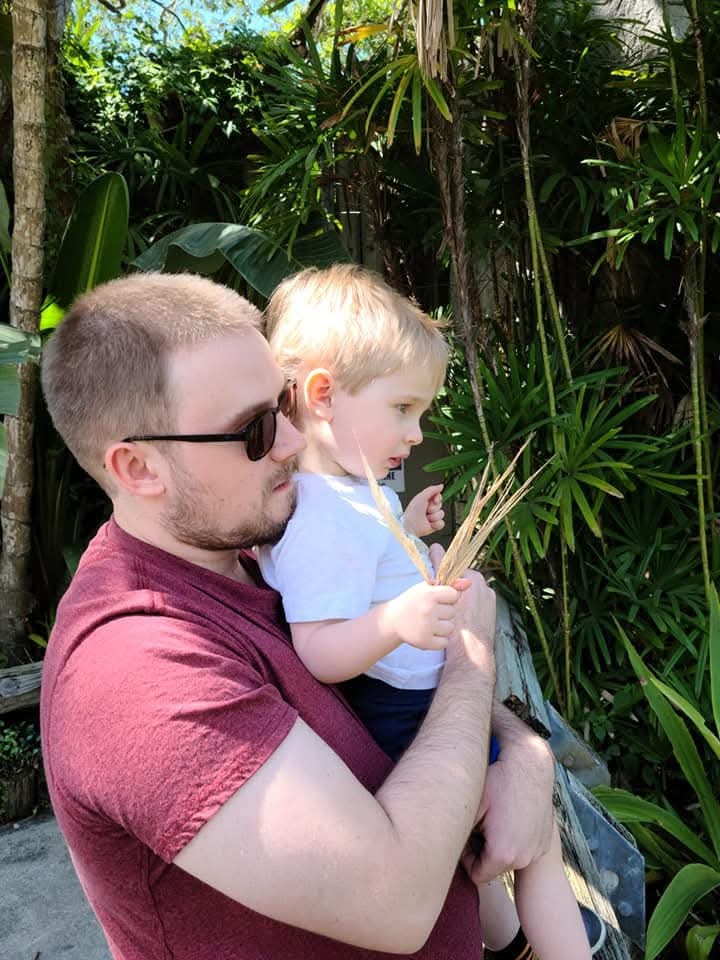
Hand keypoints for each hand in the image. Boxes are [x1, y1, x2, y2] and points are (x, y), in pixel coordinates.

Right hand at [379, 580, 461, 650]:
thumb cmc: (414, 601)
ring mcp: (426, 627)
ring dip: (442, 626)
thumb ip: (449, 585)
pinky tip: (428, 633)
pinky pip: (445, 642)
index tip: (437, 599)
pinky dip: (438, 640)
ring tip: (428, 622)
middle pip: (452, 612)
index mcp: (429, 594)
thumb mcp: (427, 588)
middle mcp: (428, 610)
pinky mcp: (424, 642)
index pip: (454, 595)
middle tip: (429, 612)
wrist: (393, 620)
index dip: (447, 597)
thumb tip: (468, 582)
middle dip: (444, 612)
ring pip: (450, 628)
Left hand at [403, 484, 444, 536]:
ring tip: (426, 518)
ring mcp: (432, 517)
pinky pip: (442, 523)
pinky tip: (430, 524)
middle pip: (440, 505)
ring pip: (441, 514)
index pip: (438, 497)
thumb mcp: (421, 497)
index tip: (434, 500)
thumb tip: (441, 486)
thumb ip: (431, 489)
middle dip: (433, 508)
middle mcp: (429, 509)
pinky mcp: (434, 526)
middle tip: (426, 510)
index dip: (437, 498)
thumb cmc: (412, 512)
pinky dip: (436, 524)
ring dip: (433, 516)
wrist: (410, 526)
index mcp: (426, 501)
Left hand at [461, 712, 554, 882]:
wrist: (529, 764)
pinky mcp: (546, 841)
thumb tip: (443, 850)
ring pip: (510, 858)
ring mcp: (537, 850)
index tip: (466, 836)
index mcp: (502, 854)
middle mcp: (523, 858)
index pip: (477, 876)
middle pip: (493, 868)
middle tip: (479, 824)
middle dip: (483, 851)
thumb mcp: (471, 807)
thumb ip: (458, 834)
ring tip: (495, 818)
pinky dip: (517, 838)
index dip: (467, 858)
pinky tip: (511, 816)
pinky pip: (525, 848)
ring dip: (500, 845)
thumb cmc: (497, 782)